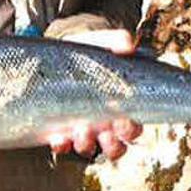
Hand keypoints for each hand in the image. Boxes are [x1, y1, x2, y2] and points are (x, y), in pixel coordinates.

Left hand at [39, 29, 142, 160]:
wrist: (58, 56)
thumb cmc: (88, 54)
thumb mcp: (101, 44)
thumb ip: (116, 42)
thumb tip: (128, 44)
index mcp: (120, 108)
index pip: (133, 128)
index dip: (131, 130)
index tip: (125, 121)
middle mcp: (103, 125)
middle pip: (116, 146)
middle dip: (113, 144)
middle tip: (106, 133)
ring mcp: (82, 130)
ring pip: (90, 149)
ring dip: (87, 144)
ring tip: (81, 131)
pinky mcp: (59, 130)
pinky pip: (62, 146)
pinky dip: (61, 145)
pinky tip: (58, 138)